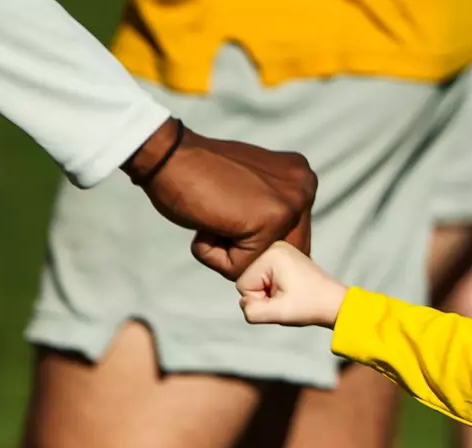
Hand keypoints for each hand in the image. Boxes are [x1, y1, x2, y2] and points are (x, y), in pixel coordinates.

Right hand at [127, 120, 316, 279]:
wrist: (166, 156)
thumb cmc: (197, 175)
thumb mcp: (248, 189)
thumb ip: (269, 209)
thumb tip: (283, 255)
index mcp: (301, 178)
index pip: (295, 239)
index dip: (257, 241)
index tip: (232, 212)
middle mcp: (305, 187)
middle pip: (284, 255)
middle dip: (248, 251)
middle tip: (221, 216)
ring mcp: (291, 204)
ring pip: (263, 264)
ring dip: (230, 254)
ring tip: (214, 218)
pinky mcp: (269, 223)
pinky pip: (241, 268)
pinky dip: (215, 255)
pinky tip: (206, 223)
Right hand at [237, 242, 346, 326]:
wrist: (335, 302)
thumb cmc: (310, 306)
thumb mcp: (279, 313)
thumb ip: (252, 311)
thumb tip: (244, 302)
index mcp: (270, 255)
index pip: (242, 284)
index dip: (259, 299)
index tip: (280, 300)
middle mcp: (272, 246)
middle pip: (248, 279)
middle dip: (263, 294)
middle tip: (286, 297)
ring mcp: (278, 249)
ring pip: (255, 278)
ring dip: (269, 291)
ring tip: (289, 293)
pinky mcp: (283, 256)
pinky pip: (265, 275)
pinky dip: (274, 286)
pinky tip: (290, 288)